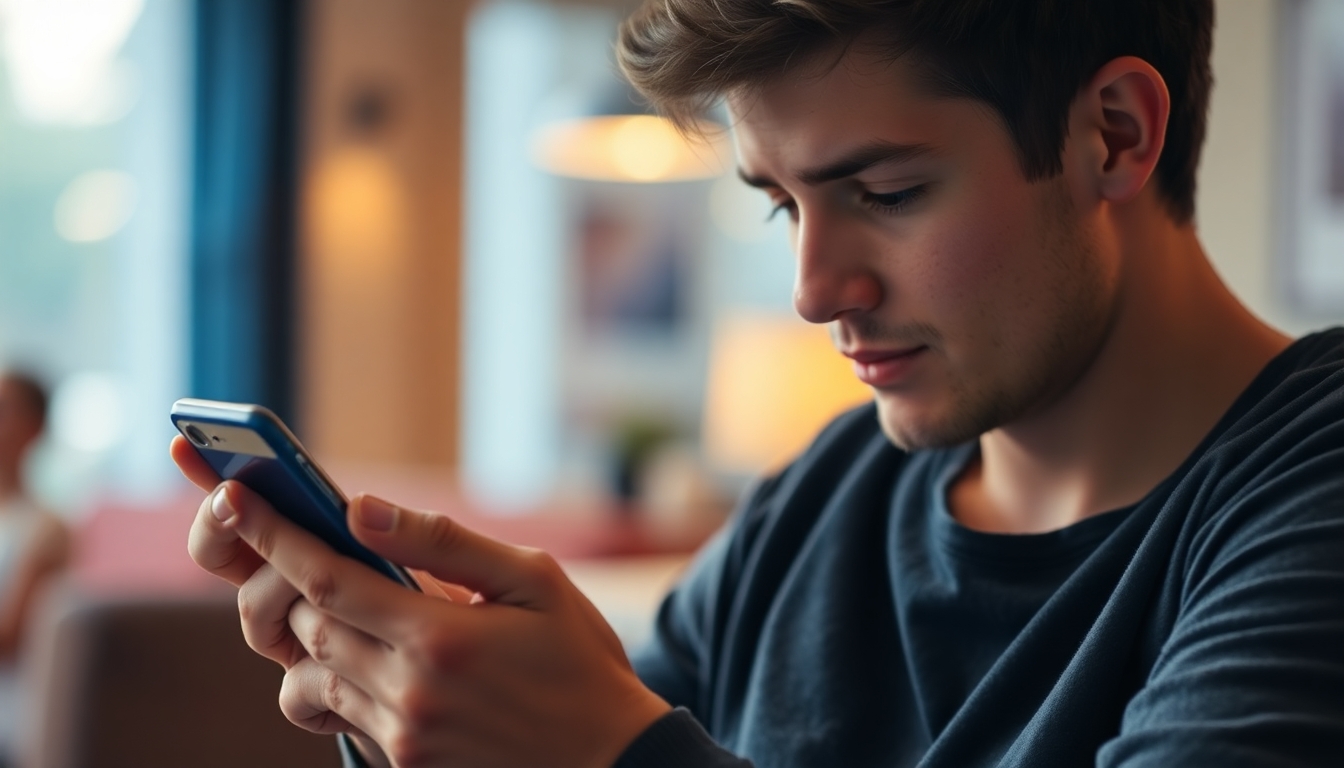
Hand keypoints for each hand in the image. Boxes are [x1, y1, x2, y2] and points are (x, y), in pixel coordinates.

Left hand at [172, 436, 670, 767]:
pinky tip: (373, 649)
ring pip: (311, 672)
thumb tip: (359, 509)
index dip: (272, 534)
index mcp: (440, 637)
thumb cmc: (577, 657)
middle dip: (290, 577)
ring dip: (312, 628)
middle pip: (306, 624)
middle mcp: (409, 691)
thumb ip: (443, 543)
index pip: (326, 578)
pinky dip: (335, 672)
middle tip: (293, 539)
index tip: (233, 496)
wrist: (608, 757)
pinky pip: (338, 711)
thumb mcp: (532, 580)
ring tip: (346, 598)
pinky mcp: (403, 761)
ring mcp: (401, 733)